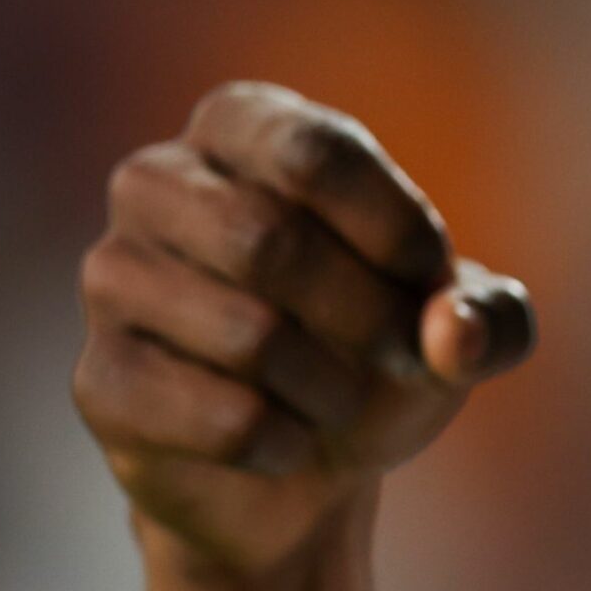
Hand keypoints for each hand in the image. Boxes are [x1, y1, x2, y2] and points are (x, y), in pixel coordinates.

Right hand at [75, 82, 534, 577]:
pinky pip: (218, 416)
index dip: (396, 231)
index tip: (429, 281)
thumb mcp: (462, 327)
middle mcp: (156, 181)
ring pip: (247, 333)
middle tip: (401, 355)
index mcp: (244, 124)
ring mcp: (112, 278)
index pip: (316, 152)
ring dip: (332, 388)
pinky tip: (286, 442)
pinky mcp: (99, 380)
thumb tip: (452, 332)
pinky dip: (286, 443)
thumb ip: (491, 318)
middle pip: (270, 239)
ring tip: (338, 398)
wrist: (303, 465)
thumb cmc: (379, 353)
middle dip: (370, 317)